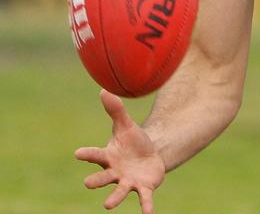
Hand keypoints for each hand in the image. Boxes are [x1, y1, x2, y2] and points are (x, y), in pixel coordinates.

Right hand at [75, 90, 165, 213]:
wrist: (150, 155)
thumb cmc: (133, 142)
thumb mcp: (126, 125)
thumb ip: (116, 111)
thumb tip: (104, 90)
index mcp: (109, 157)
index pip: (95, 155)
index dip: (87, 154)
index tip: (77, 153)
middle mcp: (115, 172)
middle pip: (103, 177)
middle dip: (95, 180)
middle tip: (87, 183)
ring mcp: (128, 182)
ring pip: (119, 191)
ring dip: (113, 198)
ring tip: (106, 206)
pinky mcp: (143, 188)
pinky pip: (144, 199)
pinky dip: (146, 207)